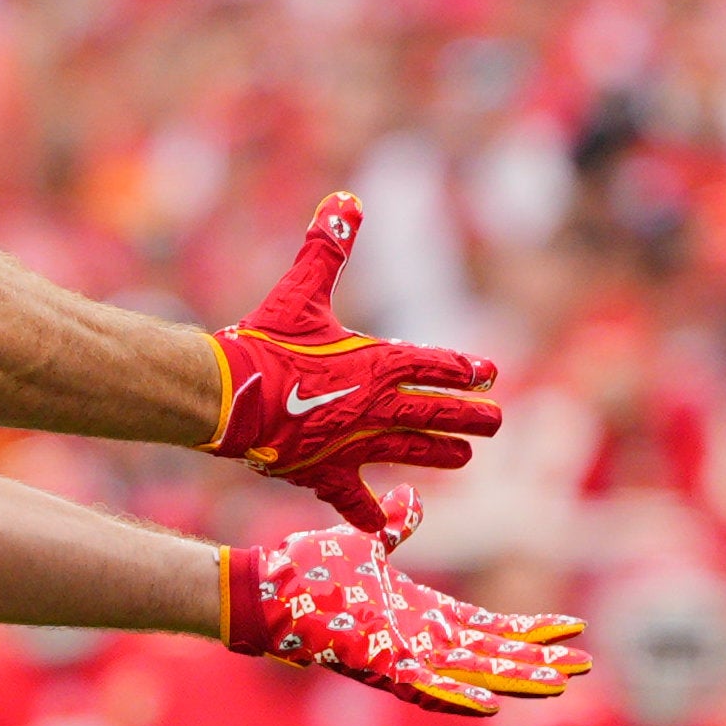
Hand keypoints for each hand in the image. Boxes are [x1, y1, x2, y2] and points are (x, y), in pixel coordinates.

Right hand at [200, 194, 504, 541]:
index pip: (433, 365)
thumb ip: (327, 246)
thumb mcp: (300, 290)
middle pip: (435, 412)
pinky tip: (384, 527)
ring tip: (465, 458)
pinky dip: (369, 513)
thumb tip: (348, 198)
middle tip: (496, 422)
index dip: (462, 368)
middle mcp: (376, 407)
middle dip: (468, 416)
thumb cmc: (264, 341)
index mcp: (375, 362)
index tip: (489, 373)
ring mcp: (354, 443)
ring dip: (440, 453)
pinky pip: (353, 498)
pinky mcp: (326, 473)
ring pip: (410, 451)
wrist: (229, 395)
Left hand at [222, 523, 581, 716]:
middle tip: (585, 669)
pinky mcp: (375, 667)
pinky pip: (424, 688)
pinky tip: (491, 704)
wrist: (264, 589)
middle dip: (539, 662)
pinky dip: (457, 696)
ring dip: (514, 682)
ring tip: (556, 686)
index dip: (531, 631)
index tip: (572, 630)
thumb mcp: (366, 548)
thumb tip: (413, 502)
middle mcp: (418, 642)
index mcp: (421, 616)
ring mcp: (399, 658)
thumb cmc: (309, 573)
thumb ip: (396, 530)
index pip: (489, 627)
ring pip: (471, 675)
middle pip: (493, 656)